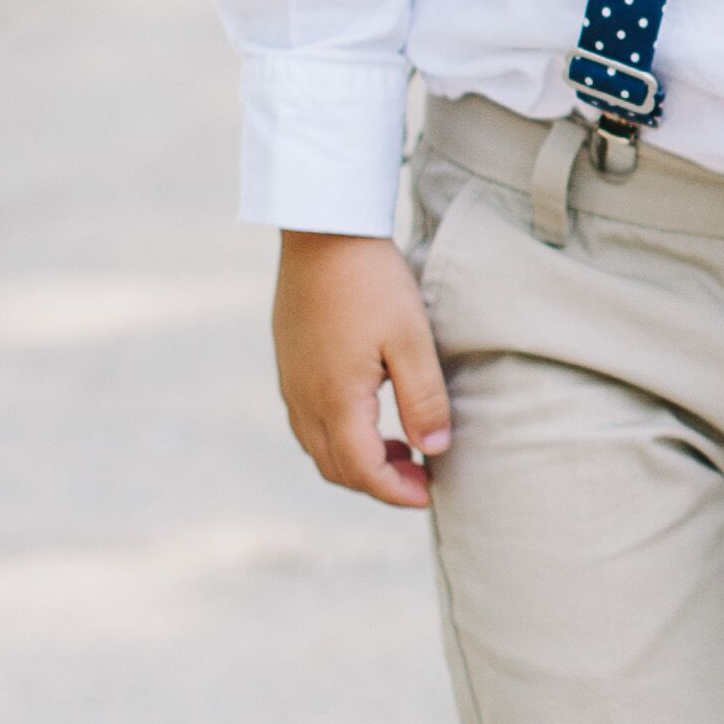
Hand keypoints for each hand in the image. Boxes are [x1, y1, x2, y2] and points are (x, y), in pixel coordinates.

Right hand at [273, 230, 452, 508]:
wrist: (323, 231)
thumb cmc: (372, 282)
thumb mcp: (412, 341)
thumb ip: (423, 400)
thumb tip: (434, 451)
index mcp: (335, 400)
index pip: (362, 471)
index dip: (396, 492)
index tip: (429, 492)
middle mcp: (304, 399)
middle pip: (336, 468)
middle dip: (378, 483)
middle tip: (420, 475)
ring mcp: (291, 381)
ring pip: (318, 447)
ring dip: (357, 461)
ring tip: (401, 448)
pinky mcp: (289, 363)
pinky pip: (308, 421)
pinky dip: (339, 435)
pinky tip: (369, 414)